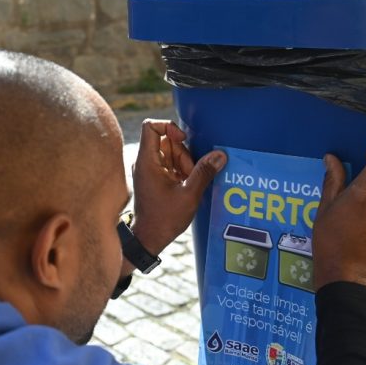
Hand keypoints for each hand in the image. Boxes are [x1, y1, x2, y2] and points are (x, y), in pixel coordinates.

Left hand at [130, 119, 226, 252]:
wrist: (149, 238)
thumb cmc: (164, 219)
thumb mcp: (189, 195)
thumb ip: (204, 172)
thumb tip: (220, 155)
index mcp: (147, 161)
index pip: (151, 126)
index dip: (169, 126)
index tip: (183, 140)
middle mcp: (145, 162)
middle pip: (167, 140)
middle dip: (184, 153)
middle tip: (189, 174)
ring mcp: (149, 169)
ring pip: (171, 152)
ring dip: (185, 164)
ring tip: (187, 184)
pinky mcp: (155, 177)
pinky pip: (170, 164)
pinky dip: (181, 171)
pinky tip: (185, 186)